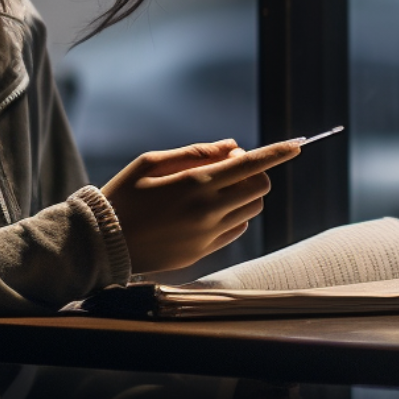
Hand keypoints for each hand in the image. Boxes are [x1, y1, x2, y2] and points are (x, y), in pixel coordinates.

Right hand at [100, 139, 301, 273]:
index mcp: (196, 184)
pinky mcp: (203, 252)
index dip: (277, 153)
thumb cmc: (124, 195)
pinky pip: (236, 230)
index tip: (295, 146)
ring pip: (251, 211)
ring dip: (244, 195)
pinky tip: (210, 210)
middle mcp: (208, 211)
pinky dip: (233, 215)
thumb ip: (195, 153)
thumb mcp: (151, 162)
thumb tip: (233, 147)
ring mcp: (208, 235)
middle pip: (259, 189)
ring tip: (217, 189)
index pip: (252, 165)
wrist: (103, 242)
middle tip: (230, 167)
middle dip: (255, 173)